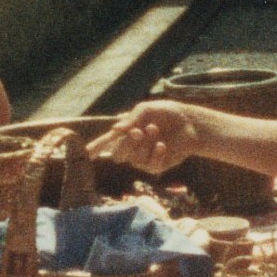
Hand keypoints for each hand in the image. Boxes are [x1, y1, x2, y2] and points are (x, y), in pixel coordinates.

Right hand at [87, 101, 201, 172]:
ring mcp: (143, 158)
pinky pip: (149, 166)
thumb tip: (115, 129)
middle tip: (138, 131)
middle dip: (126, 143)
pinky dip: (155, 154)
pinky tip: (162, 145)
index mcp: (126, 133)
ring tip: (155, 130)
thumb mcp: (147, 110)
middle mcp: (132, 148)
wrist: (190, 123)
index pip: (107, 142)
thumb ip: (131, 119)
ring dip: (144, 144)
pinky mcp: (156, 166)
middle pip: (118, 154)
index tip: (85, 153)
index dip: (95, 148)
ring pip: (133, 160)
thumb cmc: (167, 113)